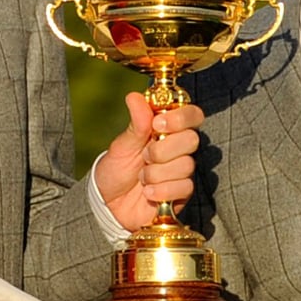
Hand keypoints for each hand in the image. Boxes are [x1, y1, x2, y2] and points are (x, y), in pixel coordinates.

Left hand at [93, 92, 204, 231]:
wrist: (109, 203)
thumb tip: (134, 96)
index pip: (192, 115)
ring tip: (142, 178)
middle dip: (163, 150)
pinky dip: (162, 190)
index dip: (180, 118)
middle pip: (191, 140)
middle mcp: (178, 148)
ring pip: (186, 165)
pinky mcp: (182, 192)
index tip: (157, 125)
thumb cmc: (116, 169)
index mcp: (167, 130)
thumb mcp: (122, 145)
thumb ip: (135, 123)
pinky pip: (184, 187)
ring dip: (157, 173)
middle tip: (145, 156)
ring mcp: (181, 170)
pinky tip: (148, 193)